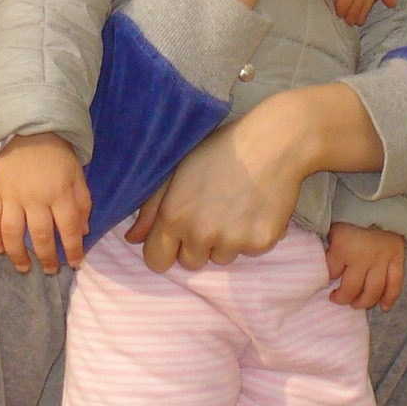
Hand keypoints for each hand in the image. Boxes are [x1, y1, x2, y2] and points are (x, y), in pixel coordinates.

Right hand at [0, 132, 90, 273]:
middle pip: (41, 235)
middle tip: (50, 270)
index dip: (73, 250)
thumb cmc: (57, 155)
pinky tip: (0, 250)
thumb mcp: (78, 176)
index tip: (75, 264)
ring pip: (13, 232)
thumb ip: (82, 204)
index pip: (68, 228)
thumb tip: (82, 233)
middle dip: (46, 258)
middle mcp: (35, 197)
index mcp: (60, 192)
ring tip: (24, 267)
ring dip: (18, 254)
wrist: (28, 129)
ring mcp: (12, 195)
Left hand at [133, 93, 310, 273]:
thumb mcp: (178, 169)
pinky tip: (255, 208)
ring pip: (220, 258)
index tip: (177, 235)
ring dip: (225, 241)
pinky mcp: (260, 244)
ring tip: (235, 205)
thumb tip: (133, 238)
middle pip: (189, 264)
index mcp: (174, 216)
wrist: (274, 142)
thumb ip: (151, 207)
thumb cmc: (221, 149)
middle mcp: (201, 234)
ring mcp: (232, 241)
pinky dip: (250, 236)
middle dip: (196, 245)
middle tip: (211, 212)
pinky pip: (248, 252)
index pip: (156, 261)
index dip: (165, 248)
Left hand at [325, 221, 404, 310]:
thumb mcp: (334, 227)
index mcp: (343, 247)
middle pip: (352, 288)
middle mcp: (362, 258)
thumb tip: (320, 263)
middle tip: (338, 299)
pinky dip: (390, 298)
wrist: (379, 201)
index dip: (327, 280)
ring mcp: (381, 260)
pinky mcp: (397, 259)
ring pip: (373, 290)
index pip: (331, 272)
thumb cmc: (352, 214)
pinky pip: (395, 284)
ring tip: (356, 305)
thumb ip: (330, 245)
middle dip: (343, 298)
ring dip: (364, 302)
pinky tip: (384, 307)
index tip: (325, 283)